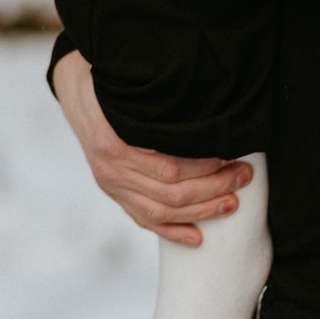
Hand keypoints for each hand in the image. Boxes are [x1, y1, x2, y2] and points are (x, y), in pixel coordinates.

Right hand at [51, 52, 251, 245]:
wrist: (76, 89)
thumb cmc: (108, 80)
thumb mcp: (125, 84)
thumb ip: (154, 102)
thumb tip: (202, 103)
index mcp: (113, 142)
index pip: (169, 167)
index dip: (204, 166)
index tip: (231, 155)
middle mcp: (111, 170)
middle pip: (170, 192)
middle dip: (212, 188)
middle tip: (243, 176)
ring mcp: (111, 185)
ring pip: (160, 211)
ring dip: (200, 210)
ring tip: (232, 203)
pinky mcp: (114, 193)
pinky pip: (143, 219)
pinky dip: (172, 231)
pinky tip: (197, 237)